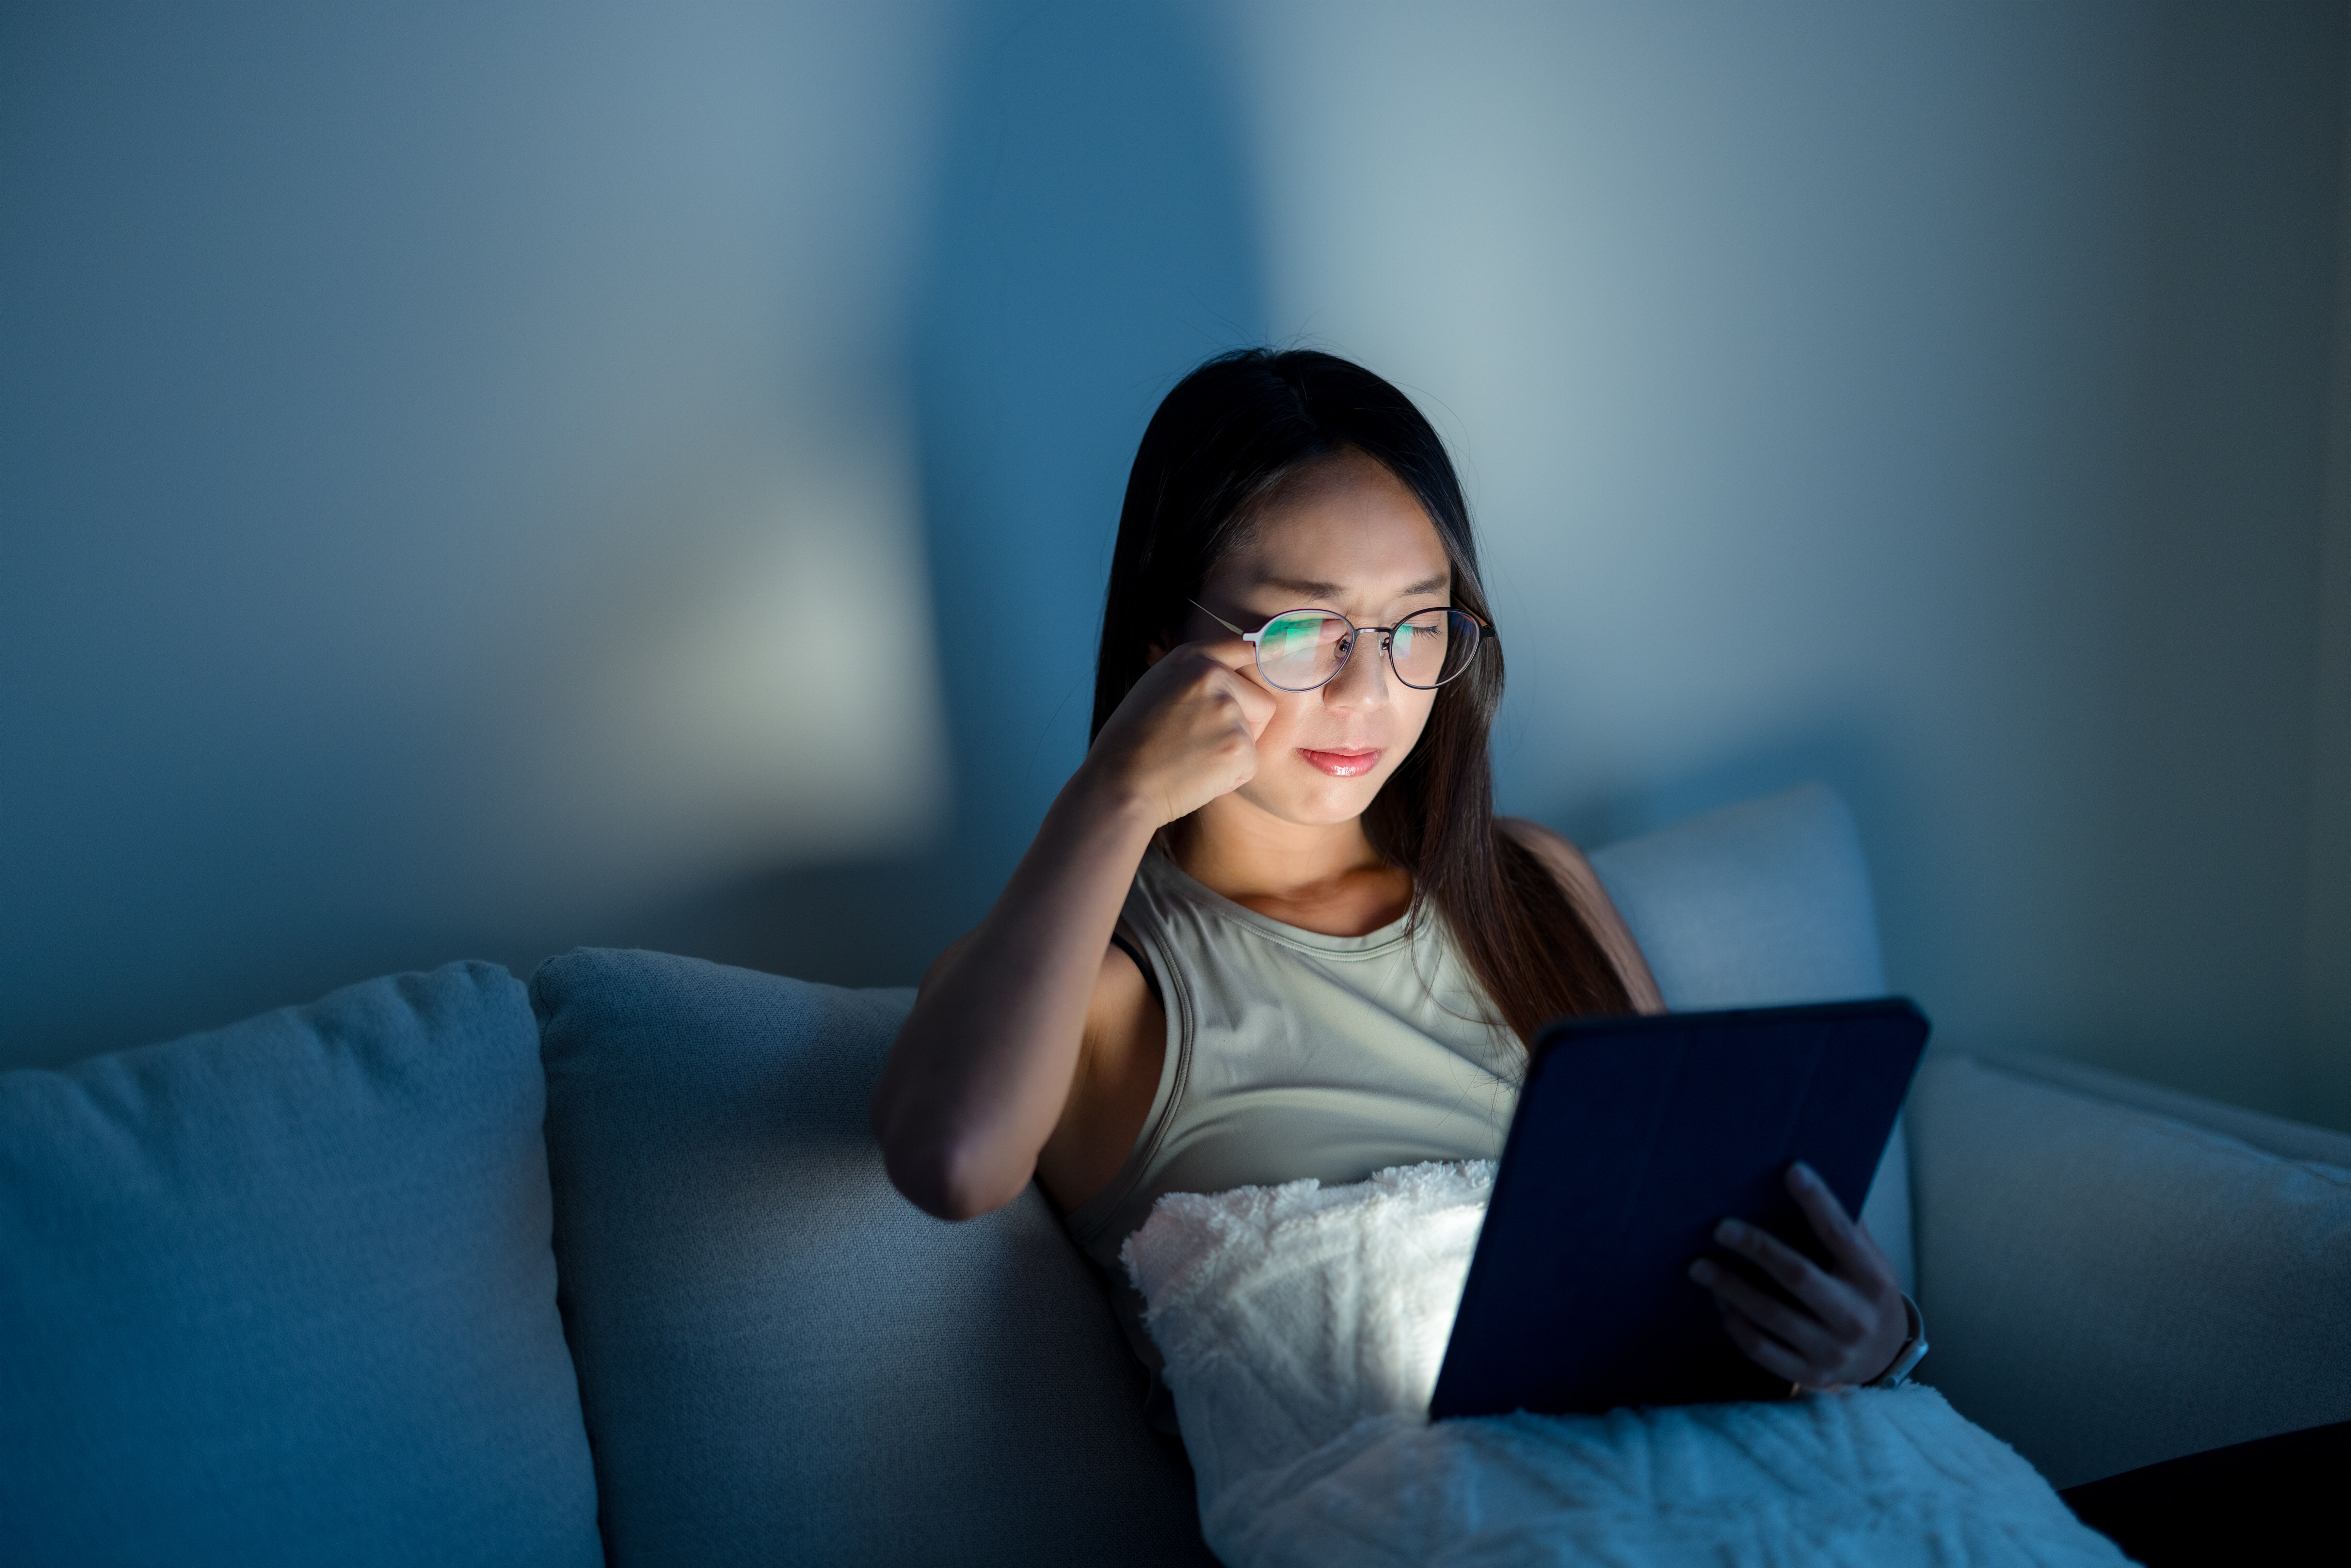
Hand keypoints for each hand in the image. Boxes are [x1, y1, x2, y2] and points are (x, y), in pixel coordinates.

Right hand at [1079, 638, 1277, 827]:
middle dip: (1245, 725)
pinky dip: (1230, 777)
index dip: (1271, 651)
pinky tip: (1197, 776)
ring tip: (1192, 759)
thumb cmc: (1129, 745)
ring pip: (1255, 734)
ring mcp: (1227, 710)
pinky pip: (1250, 763)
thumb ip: (1193, 678)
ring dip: (1233, 751)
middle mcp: (1212, 676)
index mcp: (1190, 659)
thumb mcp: (1156, 691)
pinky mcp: (1238, 746)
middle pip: (1261, 701)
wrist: (1119, 785)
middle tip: (1200, 743)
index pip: (1243, 647)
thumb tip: (1228, 673)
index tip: (1311, 639)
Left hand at [1688, 1162, 1906, 1390]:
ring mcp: (1833, 1350)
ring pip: (1772, 1316)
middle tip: (1720, 1227)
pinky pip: (1762, 1350)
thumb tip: (1806, 1180)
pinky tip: (1719, 1302)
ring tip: (1698, 1266)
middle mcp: (1856, 1316)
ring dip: (1731, 1288)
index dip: (1818, 1202)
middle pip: (1799, 1276)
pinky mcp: (1810, 1374)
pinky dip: (1736, 1324)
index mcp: (1873, 1278)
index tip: (1792, 1172)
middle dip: (1758, 1249)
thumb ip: (1846, 1228)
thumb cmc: (1865, 1292)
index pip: (1842, 1234)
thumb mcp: (1869, 1260)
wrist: (1884, 1355)